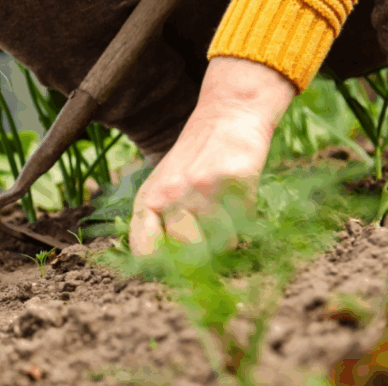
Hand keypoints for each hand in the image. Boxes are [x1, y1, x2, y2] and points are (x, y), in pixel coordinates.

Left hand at [129, 57, 295, 255]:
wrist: (224, 117)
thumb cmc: (190, 163)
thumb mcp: (161, 189)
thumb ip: (157, 225)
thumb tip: (163, 273)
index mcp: (148, 201)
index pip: (145, 253)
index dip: (162, 268)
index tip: (177, 268)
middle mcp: (170, 195)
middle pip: (188, 253)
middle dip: (203, 256)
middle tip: (210, 242)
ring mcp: (202, 188)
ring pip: (222, 243)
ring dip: (229, 236)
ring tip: (224, 213)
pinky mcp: (234, 180)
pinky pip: (245, 222)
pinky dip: (245, 218)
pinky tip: (238, 197)